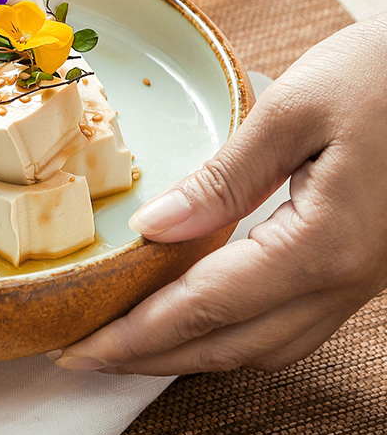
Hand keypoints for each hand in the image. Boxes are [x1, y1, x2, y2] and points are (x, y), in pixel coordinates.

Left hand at [49, 14, 386, 374]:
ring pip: (261, 348)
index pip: (204, 308)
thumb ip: (222, 179)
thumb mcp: (292, 112)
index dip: (135, 335)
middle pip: (229, 346)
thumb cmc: (386, 75)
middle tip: (86, 356)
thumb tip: (154, 228)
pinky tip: (199, 317)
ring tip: (131, 343)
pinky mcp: (360, 268)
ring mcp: (359, 282)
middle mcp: (344, 281)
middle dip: (150, 359)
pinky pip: (286, 326)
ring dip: (190, 354)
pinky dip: (231, 333)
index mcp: (323, 245)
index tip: (79, 347)